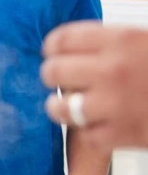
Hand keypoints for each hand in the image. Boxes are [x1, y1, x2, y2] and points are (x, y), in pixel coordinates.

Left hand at [43, 22, 147, 150]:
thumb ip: (116, 42)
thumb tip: (74, 47)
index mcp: (122, 39)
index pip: (61, 39)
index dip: (54, 47)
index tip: (54, 52)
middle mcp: (113, 69)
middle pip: (52, 72)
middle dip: (56, 76)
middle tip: (64, 80)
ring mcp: (115, 104)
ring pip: (60, 107)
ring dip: (63, 107)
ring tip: (74, 105)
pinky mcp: (122, 134)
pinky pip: (86, 135)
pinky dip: (92, 132)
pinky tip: (103, 123)